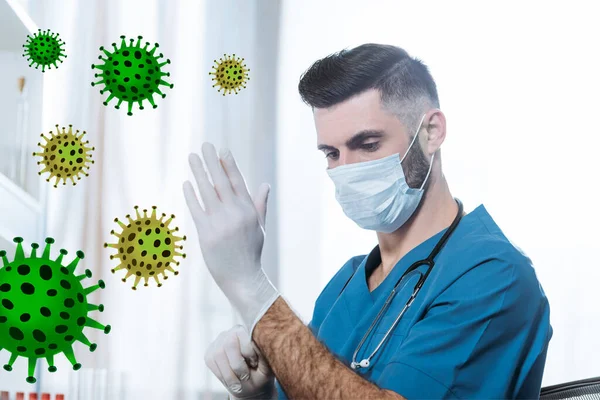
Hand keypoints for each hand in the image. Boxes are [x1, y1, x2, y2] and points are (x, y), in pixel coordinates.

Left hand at [183, 143, 279, 333]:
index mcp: (249, 210)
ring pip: (207, 191)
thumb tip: (265, 185)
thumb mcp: (259, 227)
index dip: (229, 165)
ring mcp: (220, 223)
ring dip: (198, 172)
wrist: (242, 278)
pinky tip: (186, 183)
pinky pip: (196, 209)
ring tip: (192, 157)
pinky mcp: (206, 233)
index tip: (222, 150)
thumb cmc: (251, 252)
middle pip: (221, 181)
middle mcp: (235, 213)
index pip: (237, 182)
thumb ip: (260, 204)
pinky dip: (191, 195)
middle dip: (212, 161)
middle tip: (205, 145)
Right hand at [205, 325, 274, 399]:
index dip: (248, 352)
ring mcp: (219, 342)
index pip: (243, 334)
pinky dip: (221, 375)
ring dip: (229, 374)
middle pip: (229, 344)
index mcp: (249, 330)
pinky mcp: (210, 353)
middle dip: (237, 365)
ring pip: (218, 354)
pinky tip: (231, 380)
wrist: (250, 384)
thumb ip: (263, 354)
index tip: (254, 364)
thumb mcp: (267, 366)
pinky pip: (211, 361)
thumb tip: (258, 344)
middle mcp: (232, 332)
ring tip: (238, 383)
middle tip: (245, 376)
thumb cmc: (261, 373)